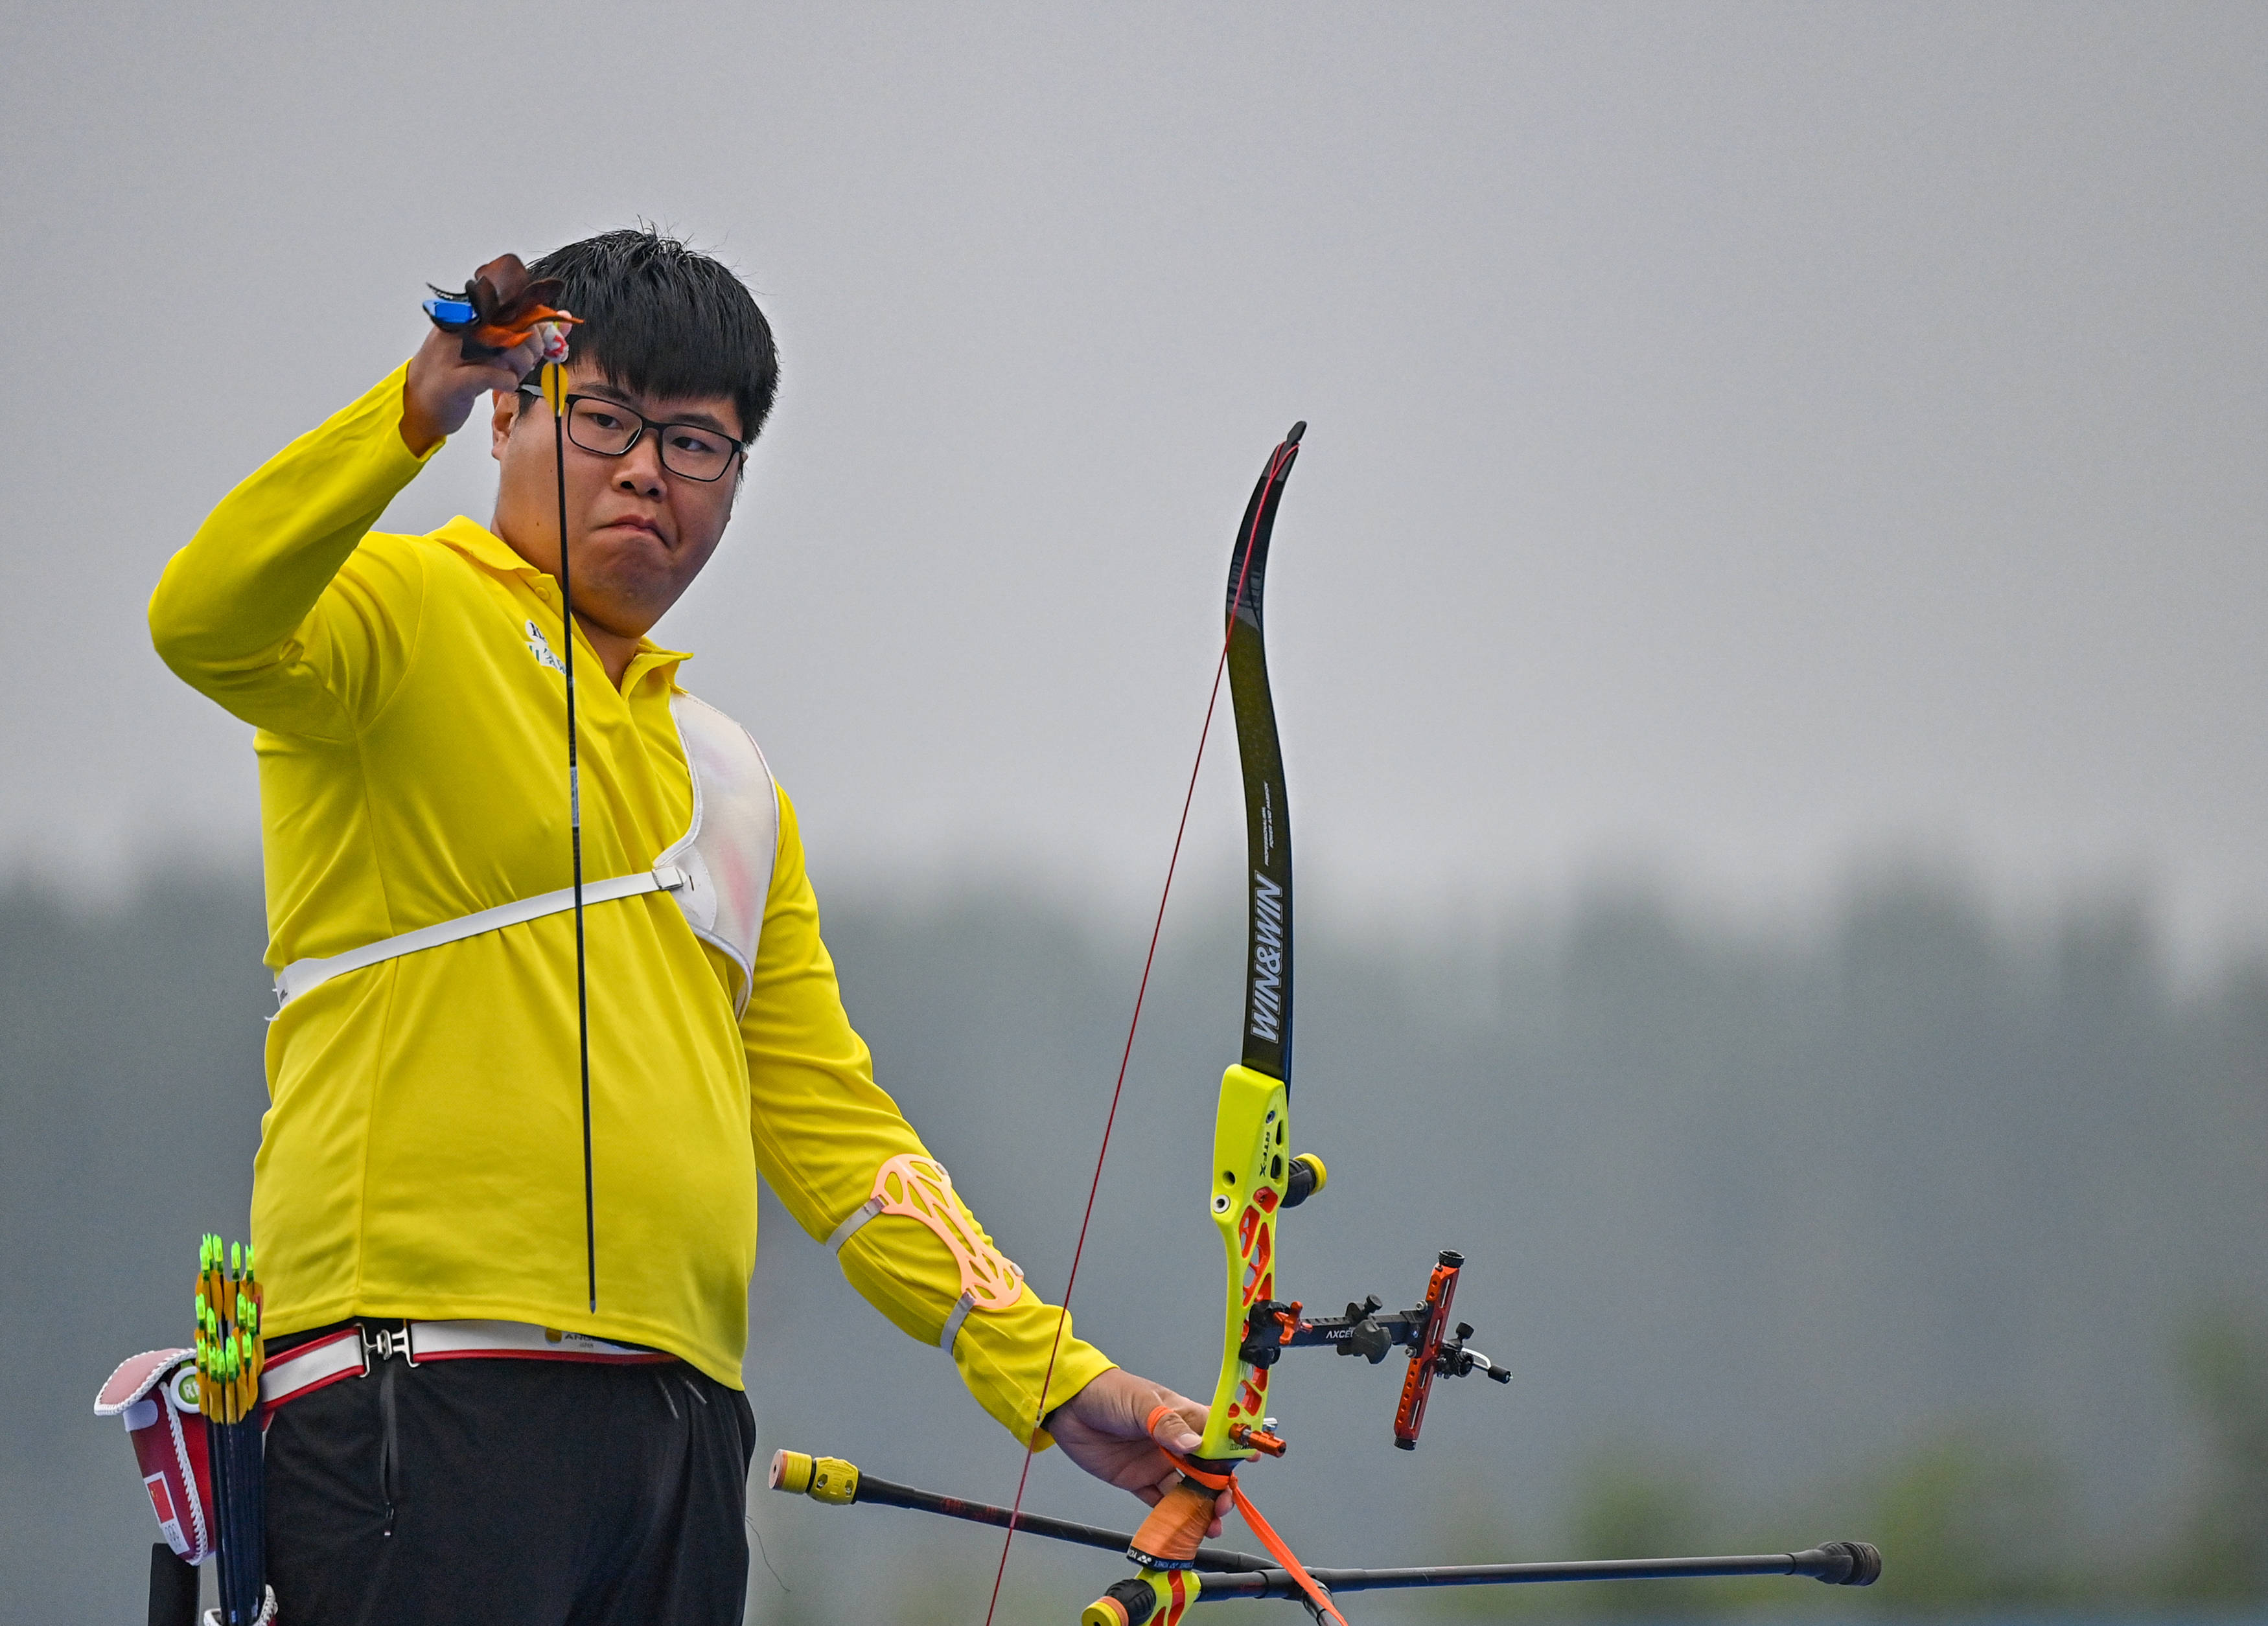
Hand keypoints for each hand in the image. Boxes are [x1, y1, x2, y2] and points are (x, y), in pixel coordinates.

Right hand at [400, 319, 547, 455]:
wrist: (419, 404)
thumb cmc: (456, 374)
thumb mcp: (489, 349)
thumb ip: (524, 334)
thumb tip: (563, 323)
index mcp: (467, 314)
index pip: (512, 305)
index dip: (536, 321)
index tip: (546, 337)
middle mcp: (459, 326)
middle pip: (517, 325)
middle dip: (532, 346)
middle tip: (526, 362)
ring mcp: (454, 352)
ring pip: (511, 348)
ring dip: (521, 366)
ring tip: (512, 374)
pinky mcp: (455, 380)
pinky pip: (498, 374)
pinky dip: (508, 380)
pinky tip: (504, 384)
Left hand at [1046, 1368, 1231, 1535]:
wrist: (1067, 1408)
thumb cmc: (1107, 1393)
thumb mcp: (1139, 1404)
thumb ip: (1166, 1425)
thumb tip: (1194, 1444)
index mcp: (1181, 1417)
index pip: (1216, 1434)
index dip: (1234, 1447)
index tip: (1250, 1461)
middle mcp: (1173, 1443)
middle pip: (1207, 1469)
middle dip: (1221, 1488)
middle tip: (1223, 1504)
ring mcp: (1157, 1463)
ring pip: (1188, 1490)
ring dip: (1202, 1508)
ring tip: (1211, 1524)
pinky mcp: (1138, 1480)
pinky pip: (1160, 1502)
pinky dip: (1173, 1517)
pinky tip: (1185, 1528)